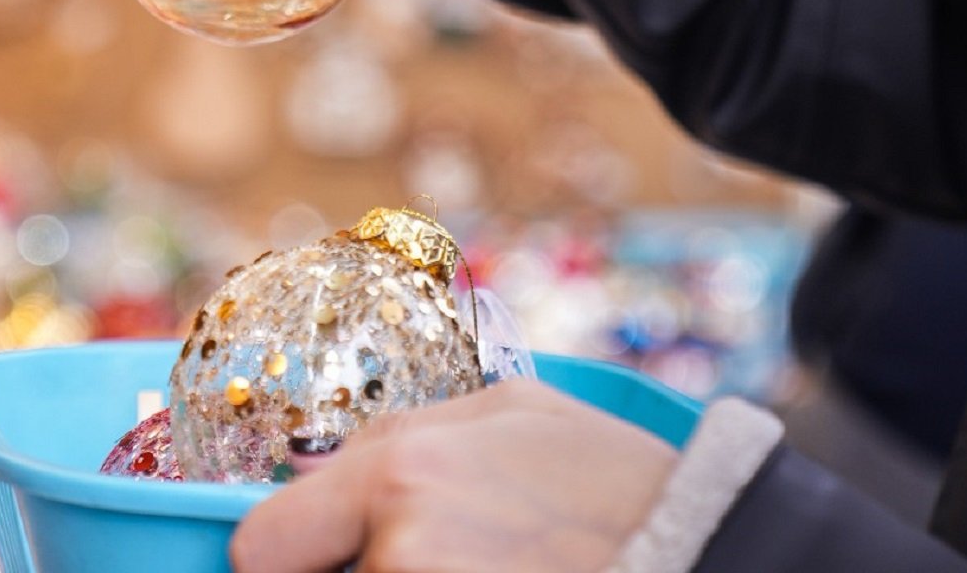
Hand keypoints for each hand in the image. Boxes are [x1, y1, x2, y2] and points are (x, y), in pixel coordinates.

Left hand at [230, 379, 675, 572]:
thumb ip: (394, 438)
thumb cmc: (607, 479)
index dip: (282, 552)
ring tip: (482, 567)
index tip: (308, 554)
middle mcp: (402, 558)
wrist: (704, 552)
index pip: (262, 548)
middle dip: (351, 571)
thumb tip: (310, 481)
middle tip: (430, 552)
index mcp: (401, 477)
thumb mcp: (505, 411)